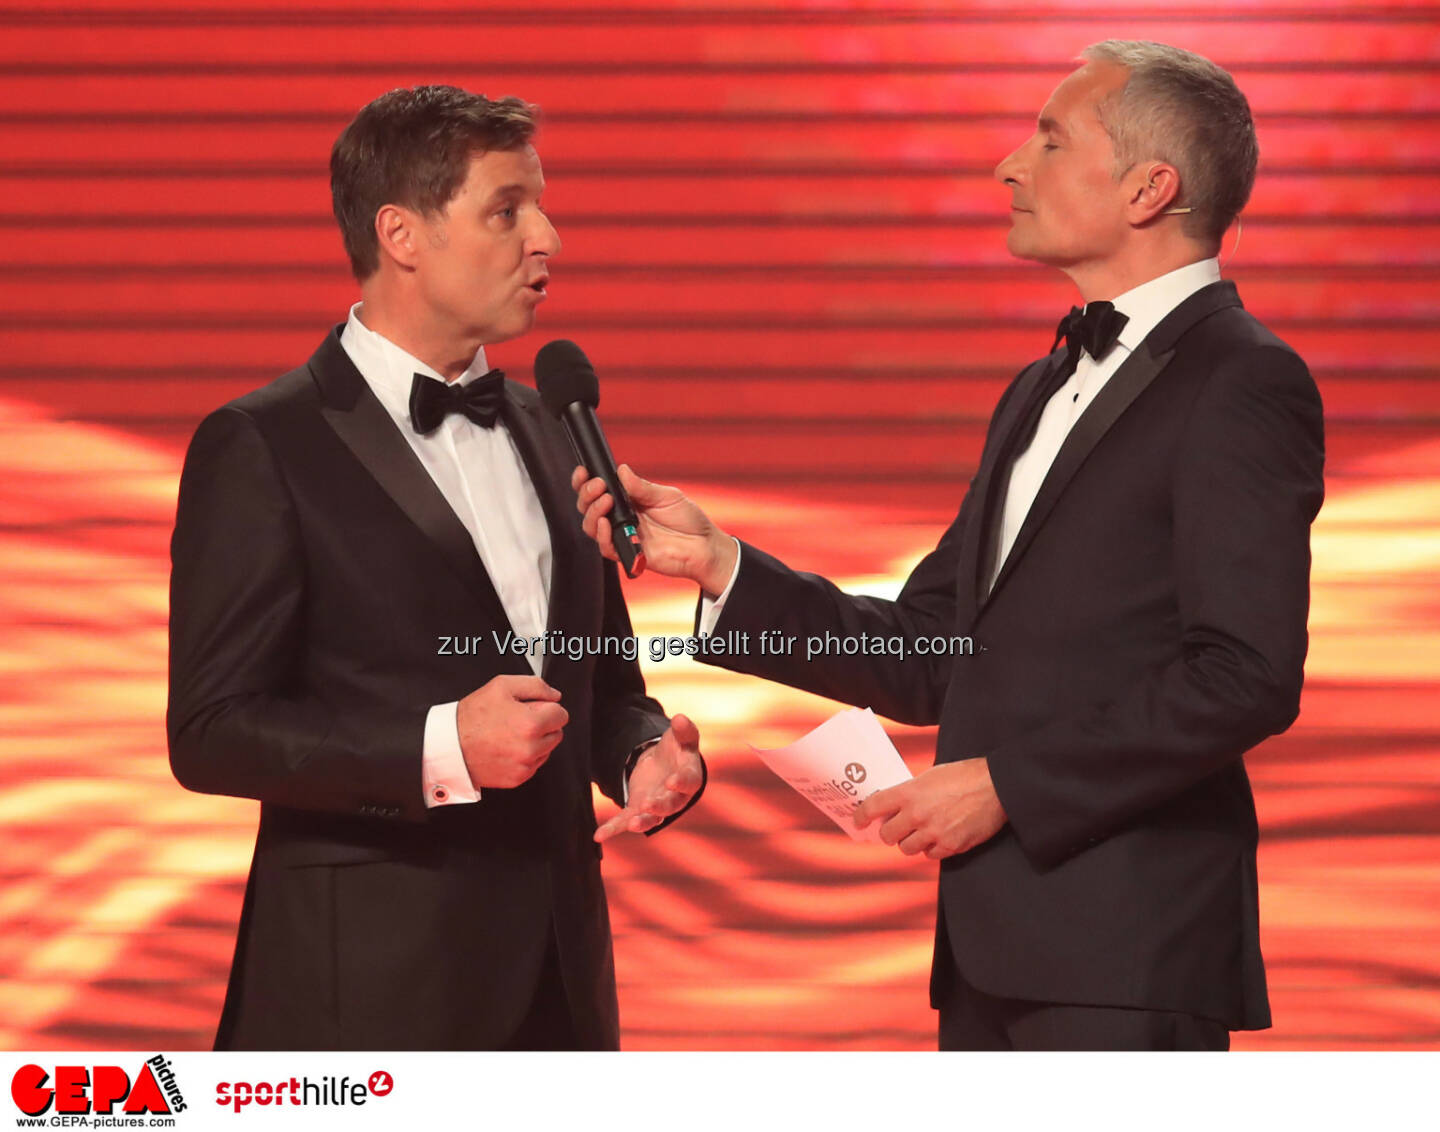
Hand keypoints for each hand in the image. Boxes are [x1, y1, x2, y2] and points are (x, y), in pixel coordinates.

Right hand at [457, 675, 567, 788]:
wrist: (450, 745)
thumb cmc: (472, 716)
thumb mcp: (502, 686)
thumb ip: (536, 686)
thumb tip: (555, 696)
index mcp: (530, 724)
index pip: (561, 714)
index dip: (546, 707)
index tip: (532, 707)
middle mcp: (530, 749)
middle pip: (557, 732)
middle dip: (543, 724)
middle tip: (518, 719)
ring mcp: (524, 766)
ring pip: (547, 749)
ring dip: (536, 741)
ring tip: (510, 734)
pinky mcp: (518, 778)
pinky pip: (534, 764)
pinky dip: (526, 756)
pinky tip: (507, 747)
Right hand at [570, 464, 736, 594]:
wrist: (704, 546)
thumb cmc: (689, 521)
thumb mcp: (667, 496)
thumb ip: (642, 487)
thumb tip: (621, 470)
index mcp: (629, 500)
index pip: (599, 490)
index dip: (586, 482)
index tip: (584, 471)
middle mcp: (622, 518)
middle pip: (589, 507)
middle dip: (587, 494)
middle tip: (599, 486)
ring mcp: (623, 535)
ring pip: (592, 526)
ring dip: (593, 512)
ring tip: (605, 501)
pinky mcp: (628, 553)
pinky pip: (605, 547)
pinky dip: (602, 535)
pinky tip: (607, 524)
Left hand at [594, 713, 704, 841]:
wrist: (666, 766)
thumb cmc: (678, 751)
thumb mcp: (682, 738)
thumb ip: (684, 730)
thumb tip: (680, 718)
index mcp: (689, 779)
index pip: (688, 782)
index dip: (681, 782)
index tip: (672, 780)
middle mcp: (675, 798)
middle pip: (669, 805)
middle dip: (659, 806)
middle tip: (648, 805)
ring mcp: (655, 806)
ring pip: (650, 819)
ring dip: (642, 822)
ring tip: (632, 825)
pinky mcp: (637, 809)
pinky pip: (625, 821)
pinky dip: (613, 829)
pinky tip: (599, 835)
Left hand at [853, 758, 1006, 859]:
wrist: (996, 786)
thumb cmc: (964, 776)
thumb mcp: (930, 777)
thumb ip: (911, 793)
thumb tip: (896, 806)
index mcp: (909, 793)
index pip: (873, 807)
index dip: (861, 816)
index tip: (858, 821)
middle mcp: (917, 815)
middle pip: (887, 835)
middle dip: (889, 832)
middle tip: (896, 827)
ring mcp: (934, 832)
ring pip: (907, 849)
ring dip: (910, 842)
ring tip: (921, 831)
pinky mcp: (951, 846)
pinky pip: (930, 855)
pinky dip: (932, 848)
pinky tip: (939, 836)